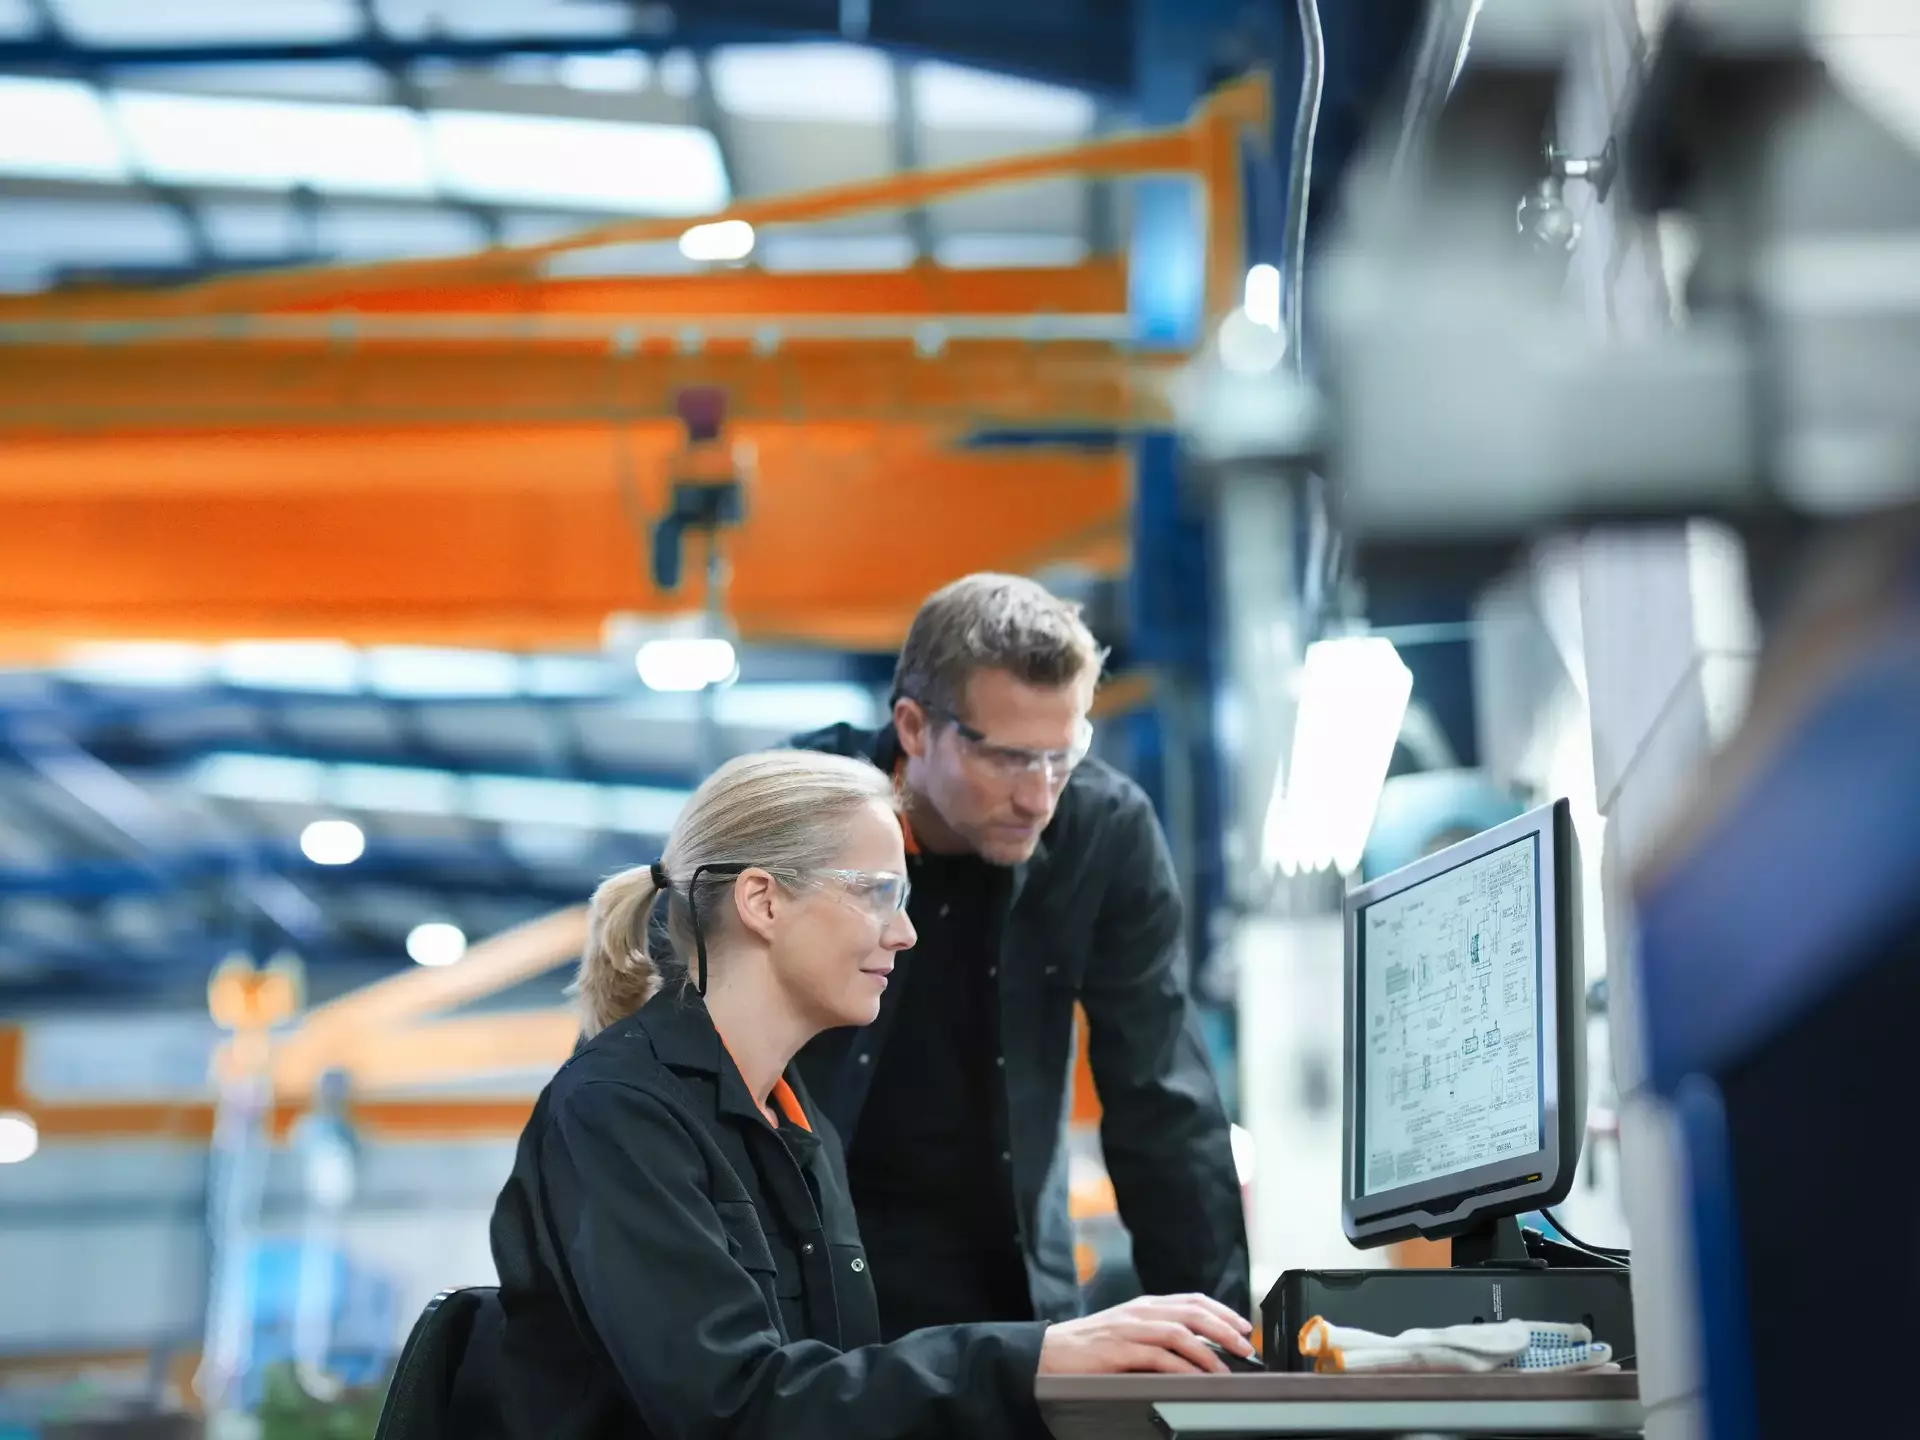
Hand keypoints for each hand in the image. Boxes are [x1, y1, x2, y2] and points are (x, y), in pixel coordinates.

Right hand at [1037, 1294, 1256, 1375]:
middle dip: (1226, 1328)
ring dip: (1210, 1350)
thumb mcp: (1127, 1332)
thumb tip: (1197, 1349)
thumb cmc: (1089, 1347)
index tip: (1244, 1326)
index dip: (1223, 1311)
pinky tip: (1197, 1379)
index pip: (1193, 1299)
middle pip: (1193, 1312)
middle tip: (1246, 1347)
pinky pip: (1160, 1357)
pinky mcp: (1120, 1349)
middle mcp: (1141, 1311)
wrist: (1049, 1353)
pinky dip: (1184, 1368)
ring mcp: (1130, 1328)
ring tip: (1227, 1368)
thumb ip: (1157, 1334)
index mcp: (1145, 1305)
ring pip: (1181, 1331)